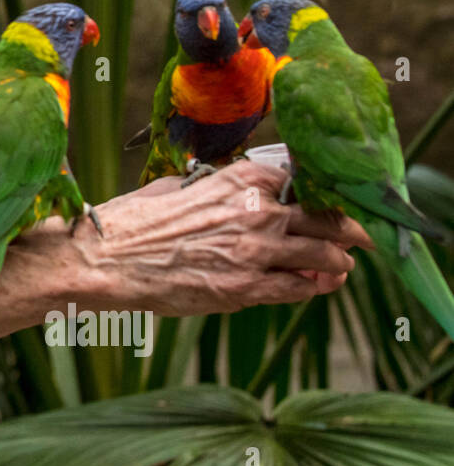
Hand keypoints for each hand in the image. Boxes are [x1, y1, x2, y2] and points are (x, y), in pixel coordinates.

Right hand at [71, 161, 370, 316]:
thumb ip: (212, 187)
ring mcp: (254, 251)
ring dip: (338, 260)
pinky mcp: (244, 288)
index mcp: (239, 179)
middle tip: (360, 235)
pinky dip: (315, 286)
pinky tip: (320, 284)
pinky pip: (298, 288)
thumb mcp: (175, 187)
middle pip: (327, 217)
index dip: (326, 189)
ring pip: (323, 254)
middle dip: (349, 228)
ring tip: (342, 264)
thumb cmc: (132, 222)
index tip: (335, 197)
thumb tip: (224, 188)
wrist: (105, 259)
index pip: (305, 177)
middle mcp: (256, 211)